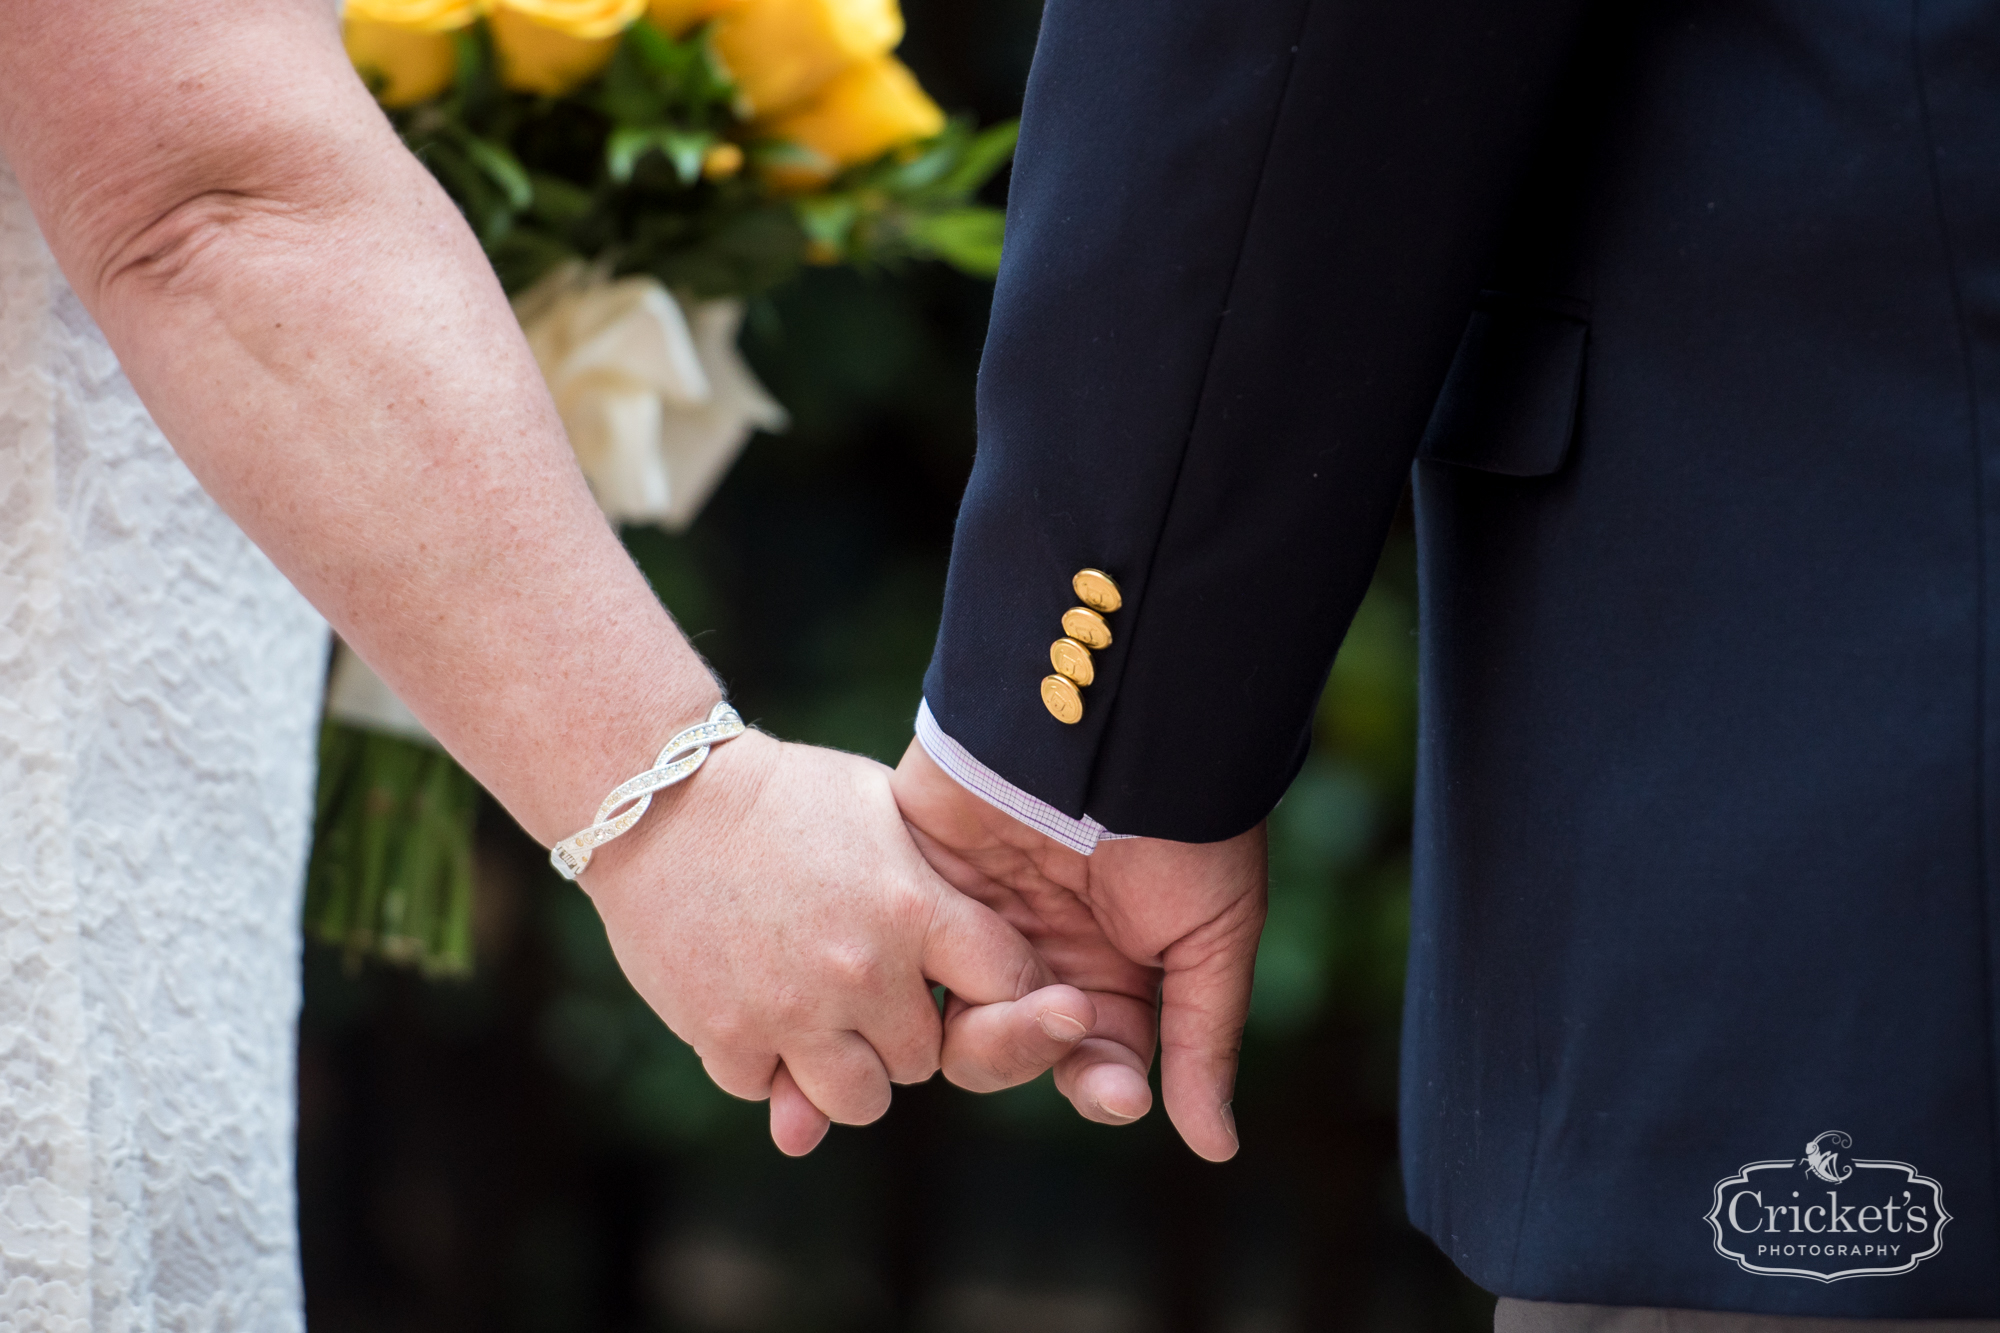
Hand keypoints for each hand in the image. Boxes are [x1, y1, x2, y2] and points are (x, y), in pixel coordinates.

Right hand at [581, 730, 1096, 1154]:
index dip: (1002, 990)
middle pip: (929, 1058)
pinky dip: (768, 1064)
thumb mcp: (881, 811)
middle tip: (875, 988)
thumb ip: (937, 883)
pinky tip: (758, 1006)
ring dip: (850, 1068)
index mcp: (912, 907)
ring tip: (826, 1017)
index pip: (1008, 986)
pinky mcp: (725, 1036)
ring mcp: (792, 1012)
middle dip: (909, 1031)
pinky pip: (772, 1091)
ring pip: (861, 1103)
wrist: (661, 797)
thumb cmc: (786, 795)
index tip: (973, 983)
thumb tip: (994, 953)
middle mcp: (860, 971)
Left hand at [891, 740, 1267, 1161]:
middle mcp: (1035, 948)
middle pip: (1004, 1049)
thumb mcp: (1213, 934)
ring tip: (1010, 990)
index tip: (1117, 1092)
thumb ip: (1202, 1039)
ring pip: (940, 1014)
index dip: (1100, 1087)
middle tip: (1064, 1012)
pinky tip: (922, 977)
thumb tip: (1215, 1148)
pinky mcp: (913, 874)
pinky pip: (888, 950)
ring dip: (968, 1027)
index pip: (1090, 1062)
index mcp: (1109, 968)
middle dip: (1029, 1048)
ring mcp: (970, 913)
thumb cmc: (1182, 827)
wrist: (1116, 723)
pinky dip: (892, 978)